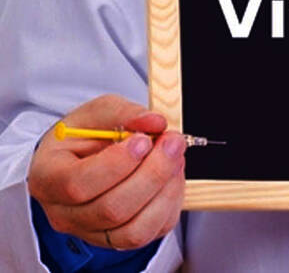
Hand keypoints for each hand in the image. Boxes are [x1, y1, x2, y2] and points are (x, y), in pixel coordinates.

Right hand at [28, 94, 185, 249]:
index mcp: (47, 178)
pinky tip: (173, 175)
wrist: (88, 155)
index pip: (77, 184)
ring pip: (134, 230)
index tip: (143, 139)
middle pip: (111, 209)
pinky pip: (153, 231)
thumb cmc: (88, 134)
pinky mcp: (121, 240)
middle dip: (151, 173)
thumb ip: (124, 113)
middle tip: (172, 142)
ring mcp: (92, 232)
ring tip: (176, 157)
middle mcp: (64, 213)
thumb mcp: (98, 112)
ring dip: (165, 191)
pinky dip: (171, 202)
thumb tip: (155, 122)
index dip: (116, 164)